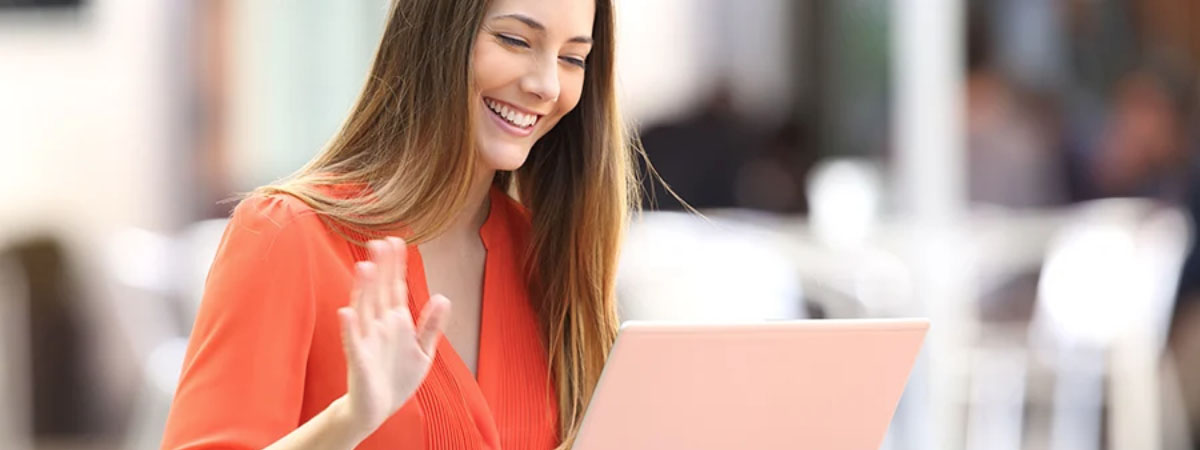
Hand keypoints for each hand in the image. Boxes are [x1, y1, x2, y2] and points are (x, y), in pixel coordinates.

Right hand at [337, 237, 450, 435]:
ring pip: (364, 310)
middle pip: (380, 292)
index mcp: (396, 321)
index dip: (396, 266)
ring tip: (365, 267)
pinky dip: (349, 328)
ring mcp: (367, 341)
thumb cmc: (397, 378)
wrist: (377, 410)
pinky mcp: (358, 360)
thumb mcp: (422, 351)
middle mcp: (379, 325)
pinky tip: (346, 312)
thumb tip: (443, 297)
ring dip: (364, 290)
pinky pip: (352, 342)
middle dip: (381, 269)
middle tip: (379, 243)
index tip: (396, 241)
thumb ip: (431, 325)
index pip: (396, 287)